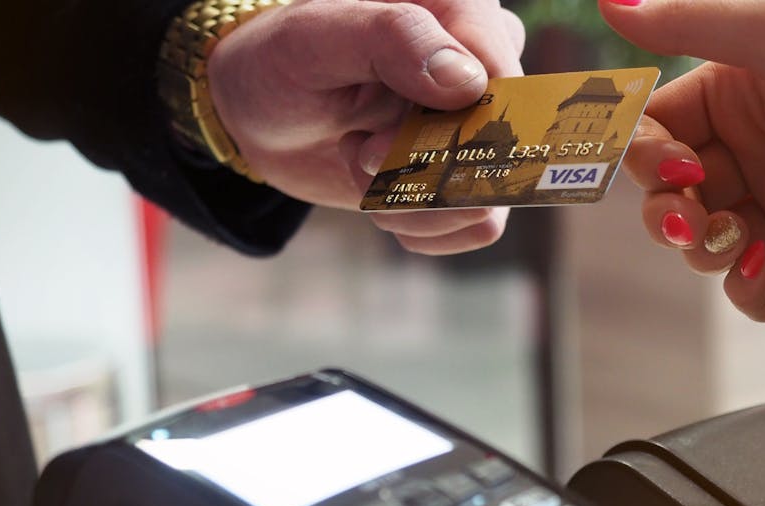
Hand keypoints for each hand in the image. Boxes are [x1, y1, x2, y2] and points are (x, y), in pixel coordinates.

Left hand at [209, 0, 524, 254]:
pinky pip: (479, 224)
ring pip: (489, 195)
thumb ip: (390, 40)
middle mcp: (484, 65)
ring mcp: (479, 125)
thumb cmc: (282, 60)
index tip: (377, 142)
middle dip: (419, 167)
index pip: (503, 80)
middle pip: (499, 145)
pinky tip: (380, 193)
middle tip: (357, 150)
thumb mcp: (313, 38)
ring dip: (414, 201)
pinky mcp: (467, 174)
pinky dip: (421, 224)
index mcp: (460, 11)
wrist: (262, 114)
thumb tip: (467, 83)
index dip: (451, 128)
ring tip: (361, 163)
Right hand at [600, 0, 764, 319]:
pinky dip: (744, 287)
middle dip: (664, 211)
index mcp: (739, 97)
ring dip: (700, 248)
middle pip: (670, 196)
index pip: (657, 131)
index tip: (664, 163)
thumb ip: (686, 21)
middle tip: (687, 213)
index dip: (643, 154)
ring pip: (703, 246)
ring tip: (734, 235)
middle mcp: (757, 154)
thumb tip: (610, 1)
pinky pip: (756, 293)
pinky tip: (760, 263)